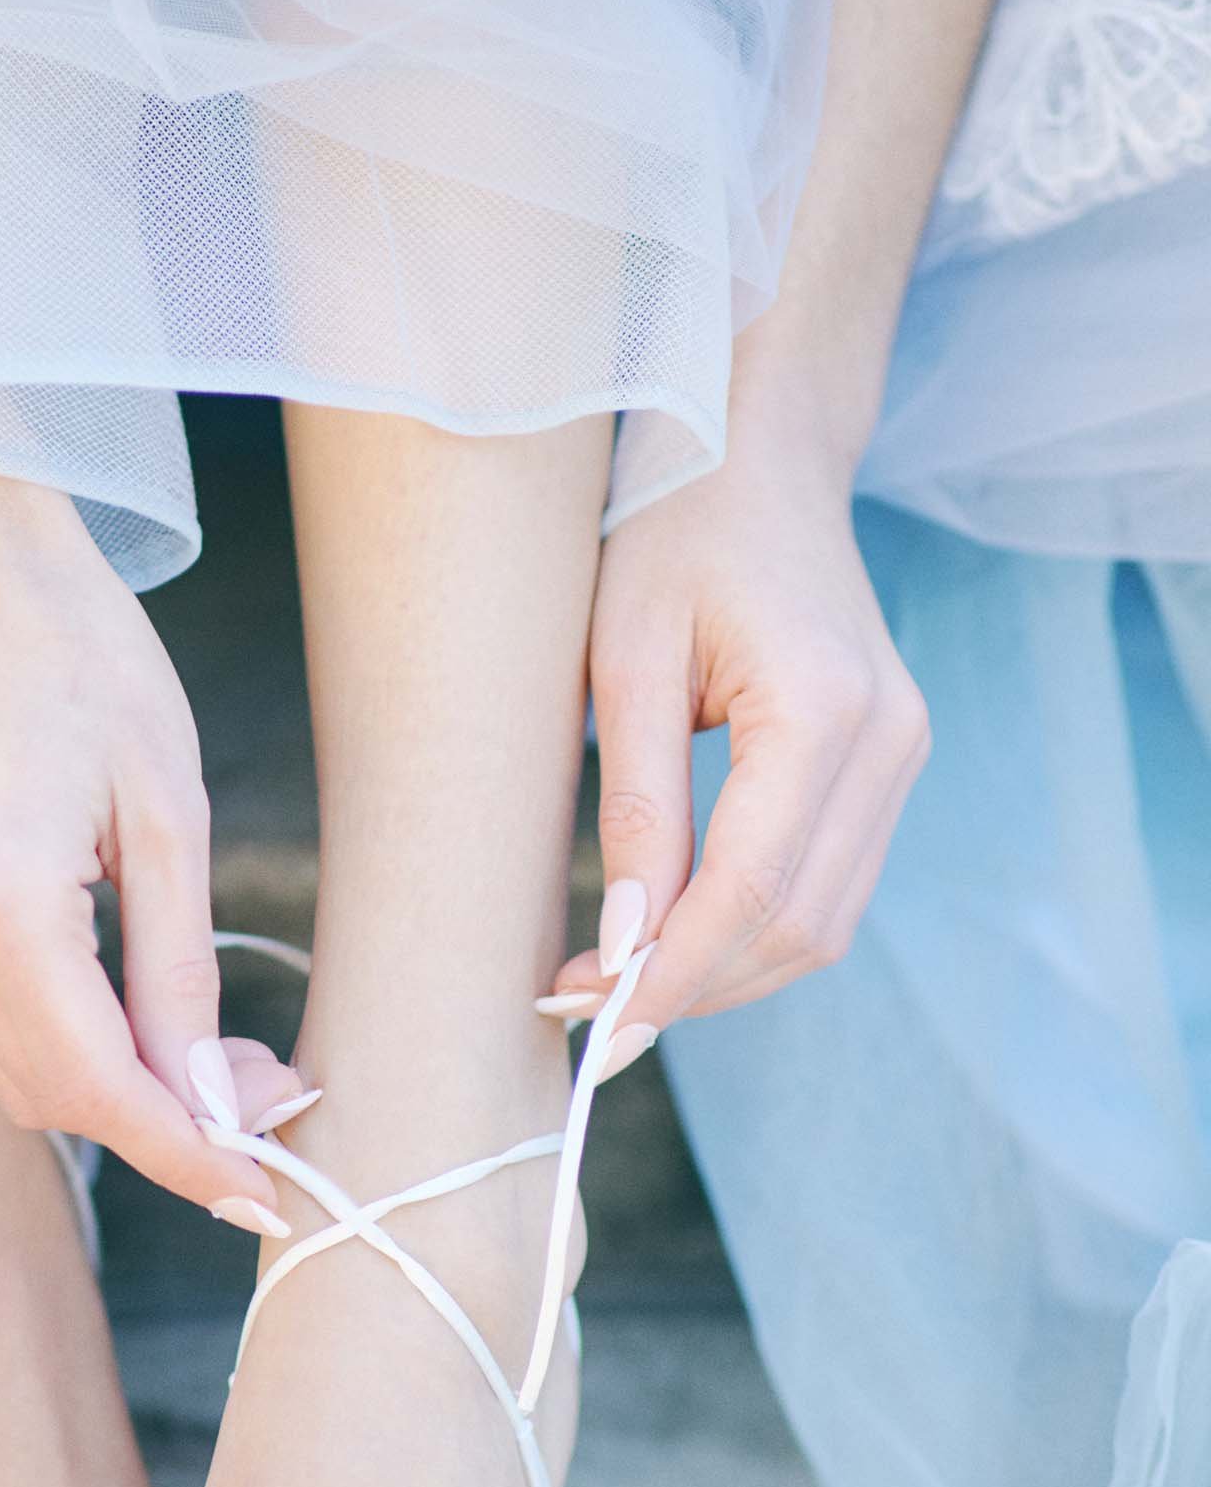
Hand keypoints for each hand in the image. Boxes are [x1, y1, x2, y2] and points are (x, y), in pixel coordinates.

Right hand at [0, 470, 304, 1225]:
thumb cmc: (85, 659)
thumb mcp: (169, 812)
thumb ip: (183, 969)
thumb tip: (213, 1095)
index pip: (99, 1085)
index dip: (188, 1154)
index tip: (270, 1198)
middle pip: (55, 1100)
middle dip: (171, 1127)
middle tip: (279, 1099)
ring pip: (21, 1078)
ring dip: (125, 1094)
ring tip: (232, 1062)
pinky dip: (77, 1050)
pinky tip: (152, 1024)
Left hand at [544, 412, 929, 1049]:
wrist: (760, 460)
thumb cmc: (675, 532)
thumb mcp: (624, 659)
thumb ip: (636, 807)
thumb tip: (628, 943)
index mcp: (824, 707)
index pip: (752, 887)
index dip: (673, 973)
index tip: (594, 1026)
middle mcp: (887, 741)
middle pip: (799, 924)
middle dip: (692, 988)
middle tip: (584, 1015)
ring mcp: (903, 755)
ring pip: (823, 923)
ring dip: (724, 973)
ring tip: (617, 986)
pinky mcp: (889, 765)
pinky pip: (830, 884)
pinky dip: (754, 931)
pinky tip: (675, 937)